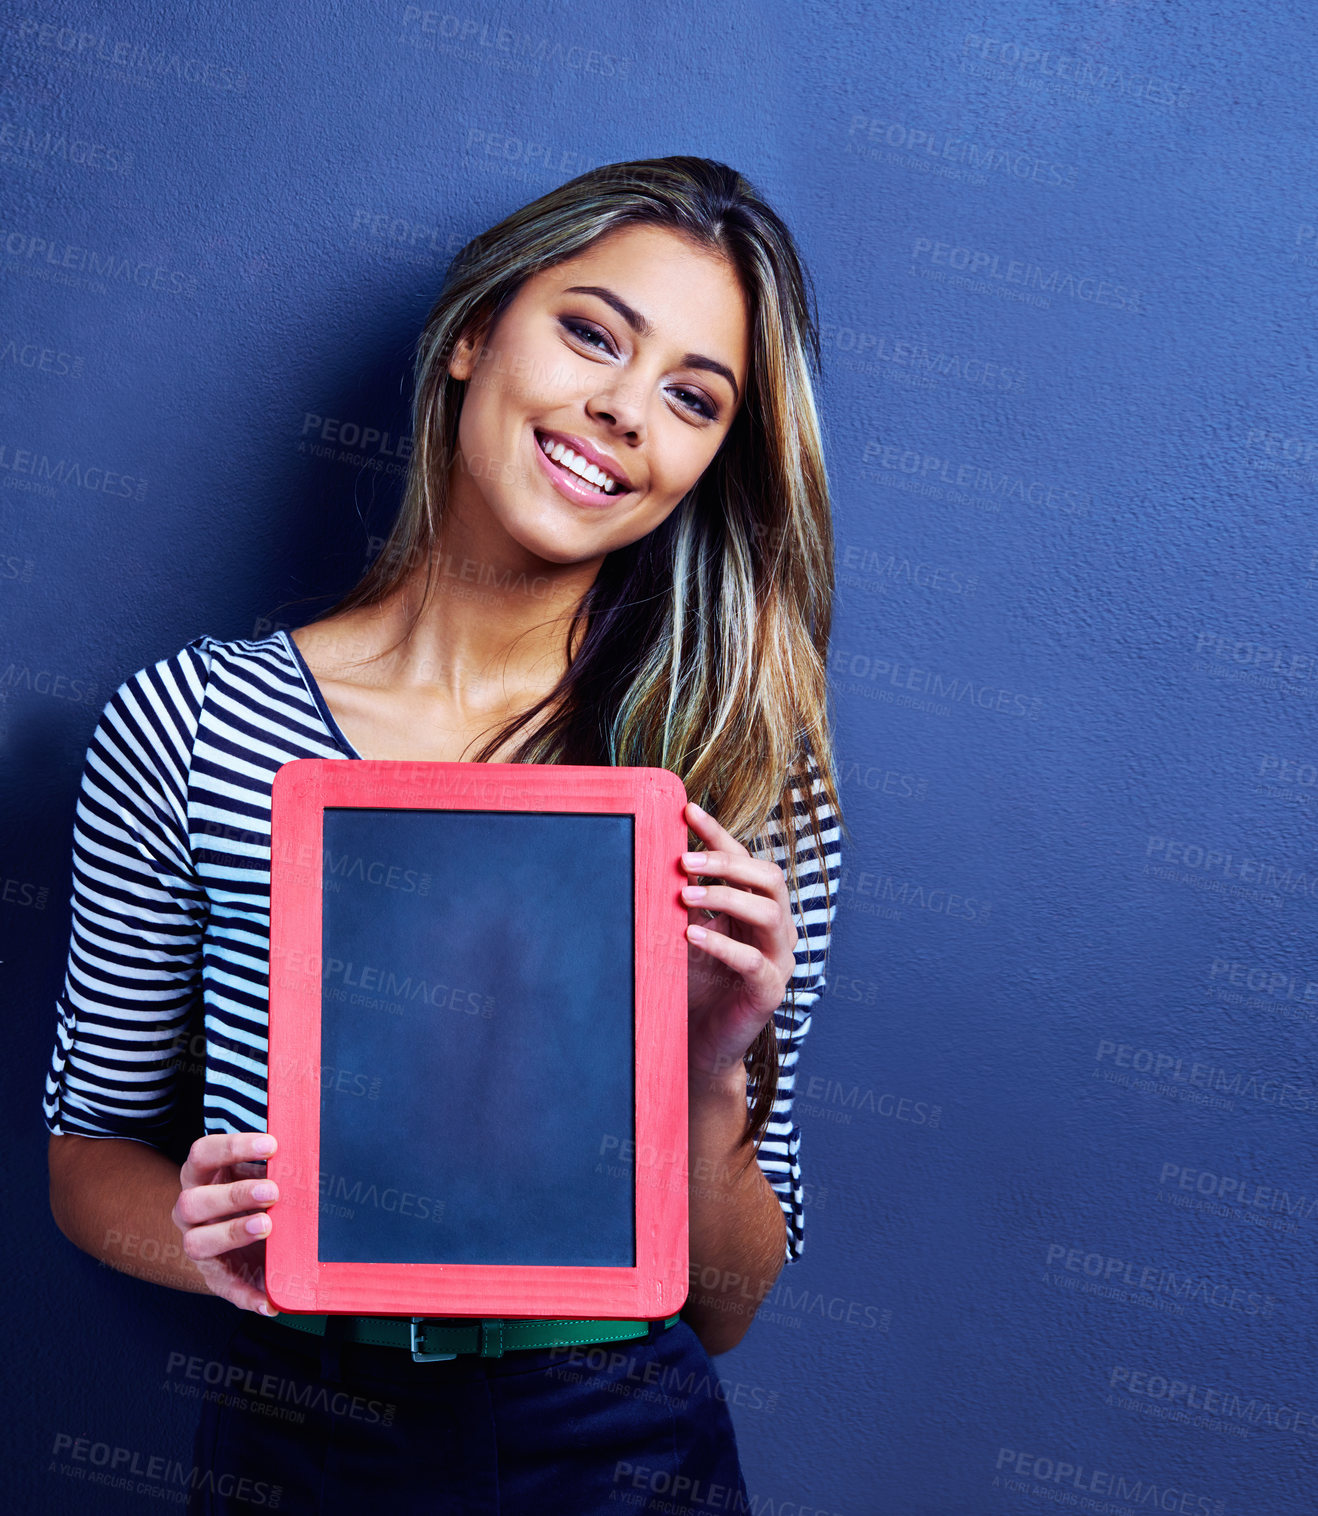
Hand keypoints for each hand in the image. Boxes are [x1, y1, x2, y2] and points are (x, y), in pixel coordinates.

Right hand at [171, 1132, 280, 1315]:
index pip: (202, 1154)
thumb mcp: (256, 1174)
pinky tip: (269, 1301)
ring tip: (267, 1227)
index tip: (271, 1145)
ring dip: (233, 1233)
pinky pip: (226, 1289)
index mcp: (200, 1176)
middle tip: (273, 1191)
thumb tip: (305, 1153)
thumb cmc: (253, 1194)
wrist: (236, 1235)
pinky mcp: (215, 1277)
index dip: (232, 1147)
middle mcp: (190, 1210)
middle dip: (234, 1194)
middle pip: (192, 1201)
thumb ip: (272, 1167)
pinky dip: (247, 1296)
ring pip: (197, 1242)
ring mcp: (198, 1244)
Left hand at [681, 800, 798, 1082]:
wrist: (699, 1046)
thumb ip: (680, 901)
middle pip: (769, 877)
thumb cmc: (692, 986)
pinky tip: (691, 936)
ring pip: (768, 912)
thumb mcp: (683, 933)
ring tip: (684, 894)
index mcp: (757, 908)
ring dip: (725, 897)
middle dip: (726, 862)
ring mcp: (778, 960)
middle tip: (683, 862)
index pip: (745, 860)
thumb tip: (652, 857)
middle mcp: (775, 929)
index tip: (686, 811)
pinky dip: (723, 945)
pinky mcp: (769, 991)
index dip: (718, 834)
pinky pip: (754, 961)